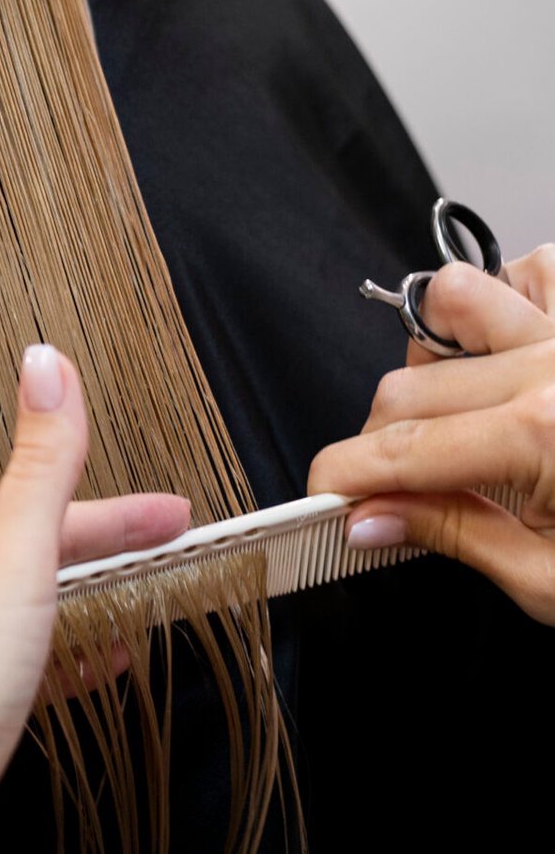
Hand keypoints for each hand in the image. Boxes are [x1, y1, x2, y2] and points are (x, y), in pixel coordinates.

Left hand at [0, 347, 190, 853]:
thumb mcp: (14, 563)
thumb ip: (41, 468)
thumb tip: (46, 363)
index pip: (27, 514)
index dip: (113, 517)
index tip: (178, 518)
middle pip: (19, 563)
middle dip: (99, 564)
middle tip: (170, 562)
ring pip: (13, 621)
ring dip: (82, 615)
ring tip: (145, 620)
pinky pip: (5, 674)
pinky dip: (56, 664)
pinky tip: (97, 672)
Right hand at [308, 243, 554, 623]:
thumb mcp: (554, 580)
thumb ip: (452, 535)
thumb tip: (369, 518)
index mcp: (544, 438)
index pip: (398, 448)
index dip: (341, 478)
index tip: (322, 500)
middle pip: (406, 383)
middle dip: (383, 442)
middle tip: (400, 491)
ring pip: (453, 302)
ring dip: (439, 357)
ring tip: (466, 416)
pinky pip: (527, 273)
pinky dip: (506, 310)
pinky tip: (516, 366)